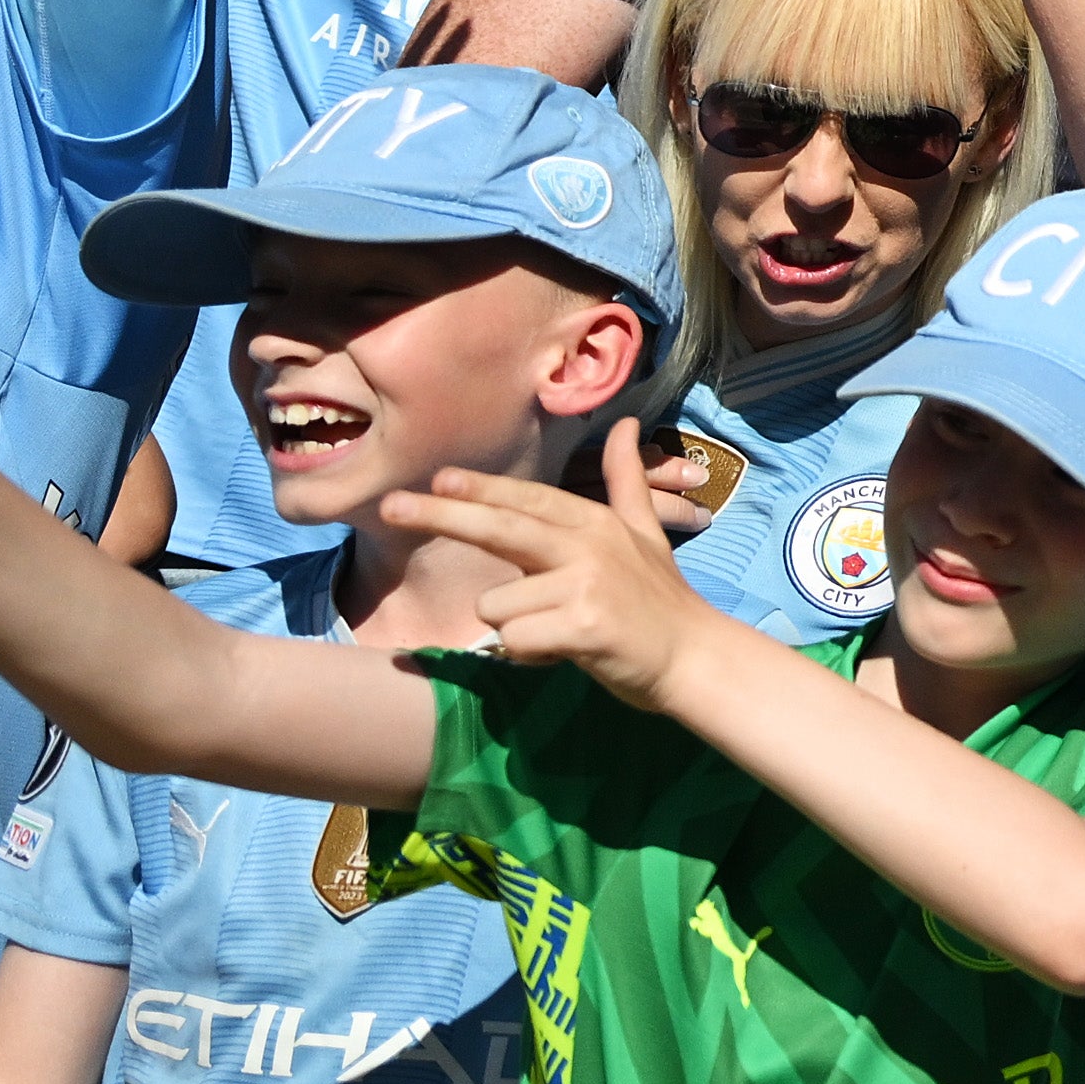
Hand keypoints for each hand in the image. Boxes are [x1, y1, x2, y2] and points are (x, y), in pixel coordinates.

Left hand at [393, 425, 728, 712]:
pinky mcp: (583, 627)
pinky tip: (561, 652)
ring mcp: (586, 585)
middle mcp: (588, 545)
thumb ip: (624, 482)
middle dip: (439, 515)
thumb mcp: (644, 533)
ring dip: (512, 624)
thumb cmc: (659, 600)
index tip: (436, 478)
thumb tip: (622, 425)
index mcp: (594, 523)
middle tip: (390, 507)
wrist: (695, 658)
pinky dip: (527, 655)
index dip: (478, 489)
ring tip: (554, 631)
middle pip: (499, 527)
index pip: (526, 499)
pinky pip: (515, 641)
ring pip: (497, 603)